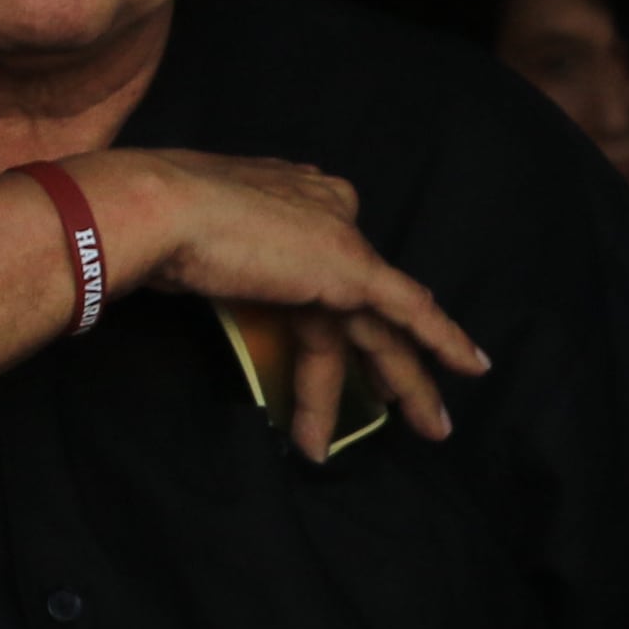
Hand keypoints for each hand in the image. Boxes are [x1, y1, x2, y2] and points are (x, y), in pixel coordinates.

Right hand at [81, 148, 489, 455]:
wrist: (159, 208)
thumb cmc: (155, 225)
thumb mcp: (196, 241)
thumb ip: (223, 257)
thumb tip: (208, 270)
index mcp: (293, 198)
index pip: (324, 274)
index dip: (331, 321)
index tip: (328, 361)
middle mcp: (327, 210)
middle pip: (359, 306)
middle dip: (386, 362)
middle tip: (402, 408)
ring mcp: (341, 240)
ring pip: (384, 323)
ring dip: (405, 382)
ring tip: (428, 430)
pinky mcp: (351, 267)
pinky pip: (411, 310)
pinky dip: (444, 339)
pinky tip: (473, 369)